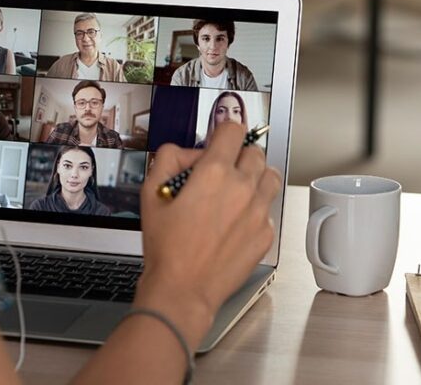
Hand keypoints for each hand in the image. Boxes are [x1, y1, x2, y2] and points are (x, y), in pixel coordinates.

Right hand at [135, 123, 281, 342]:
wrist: (183, 289)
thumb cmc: (167, 248)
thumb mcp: (150, 194)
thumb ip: (167, 159)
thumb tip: (184, 151)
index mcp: (214, 173)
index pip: (233, 130)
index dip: (223, 131)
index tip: (218, 139)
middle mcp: (242, 188)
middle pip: (255, 152)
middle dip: (238, 155)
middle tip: (222, 169)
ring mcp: (258, 212)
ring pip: (270, 176)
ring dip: (255, 177)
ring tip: (236, 190)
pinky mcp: (265, 234)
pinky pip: (267, 209)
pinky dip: (255, 209)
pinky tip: (234, 221)